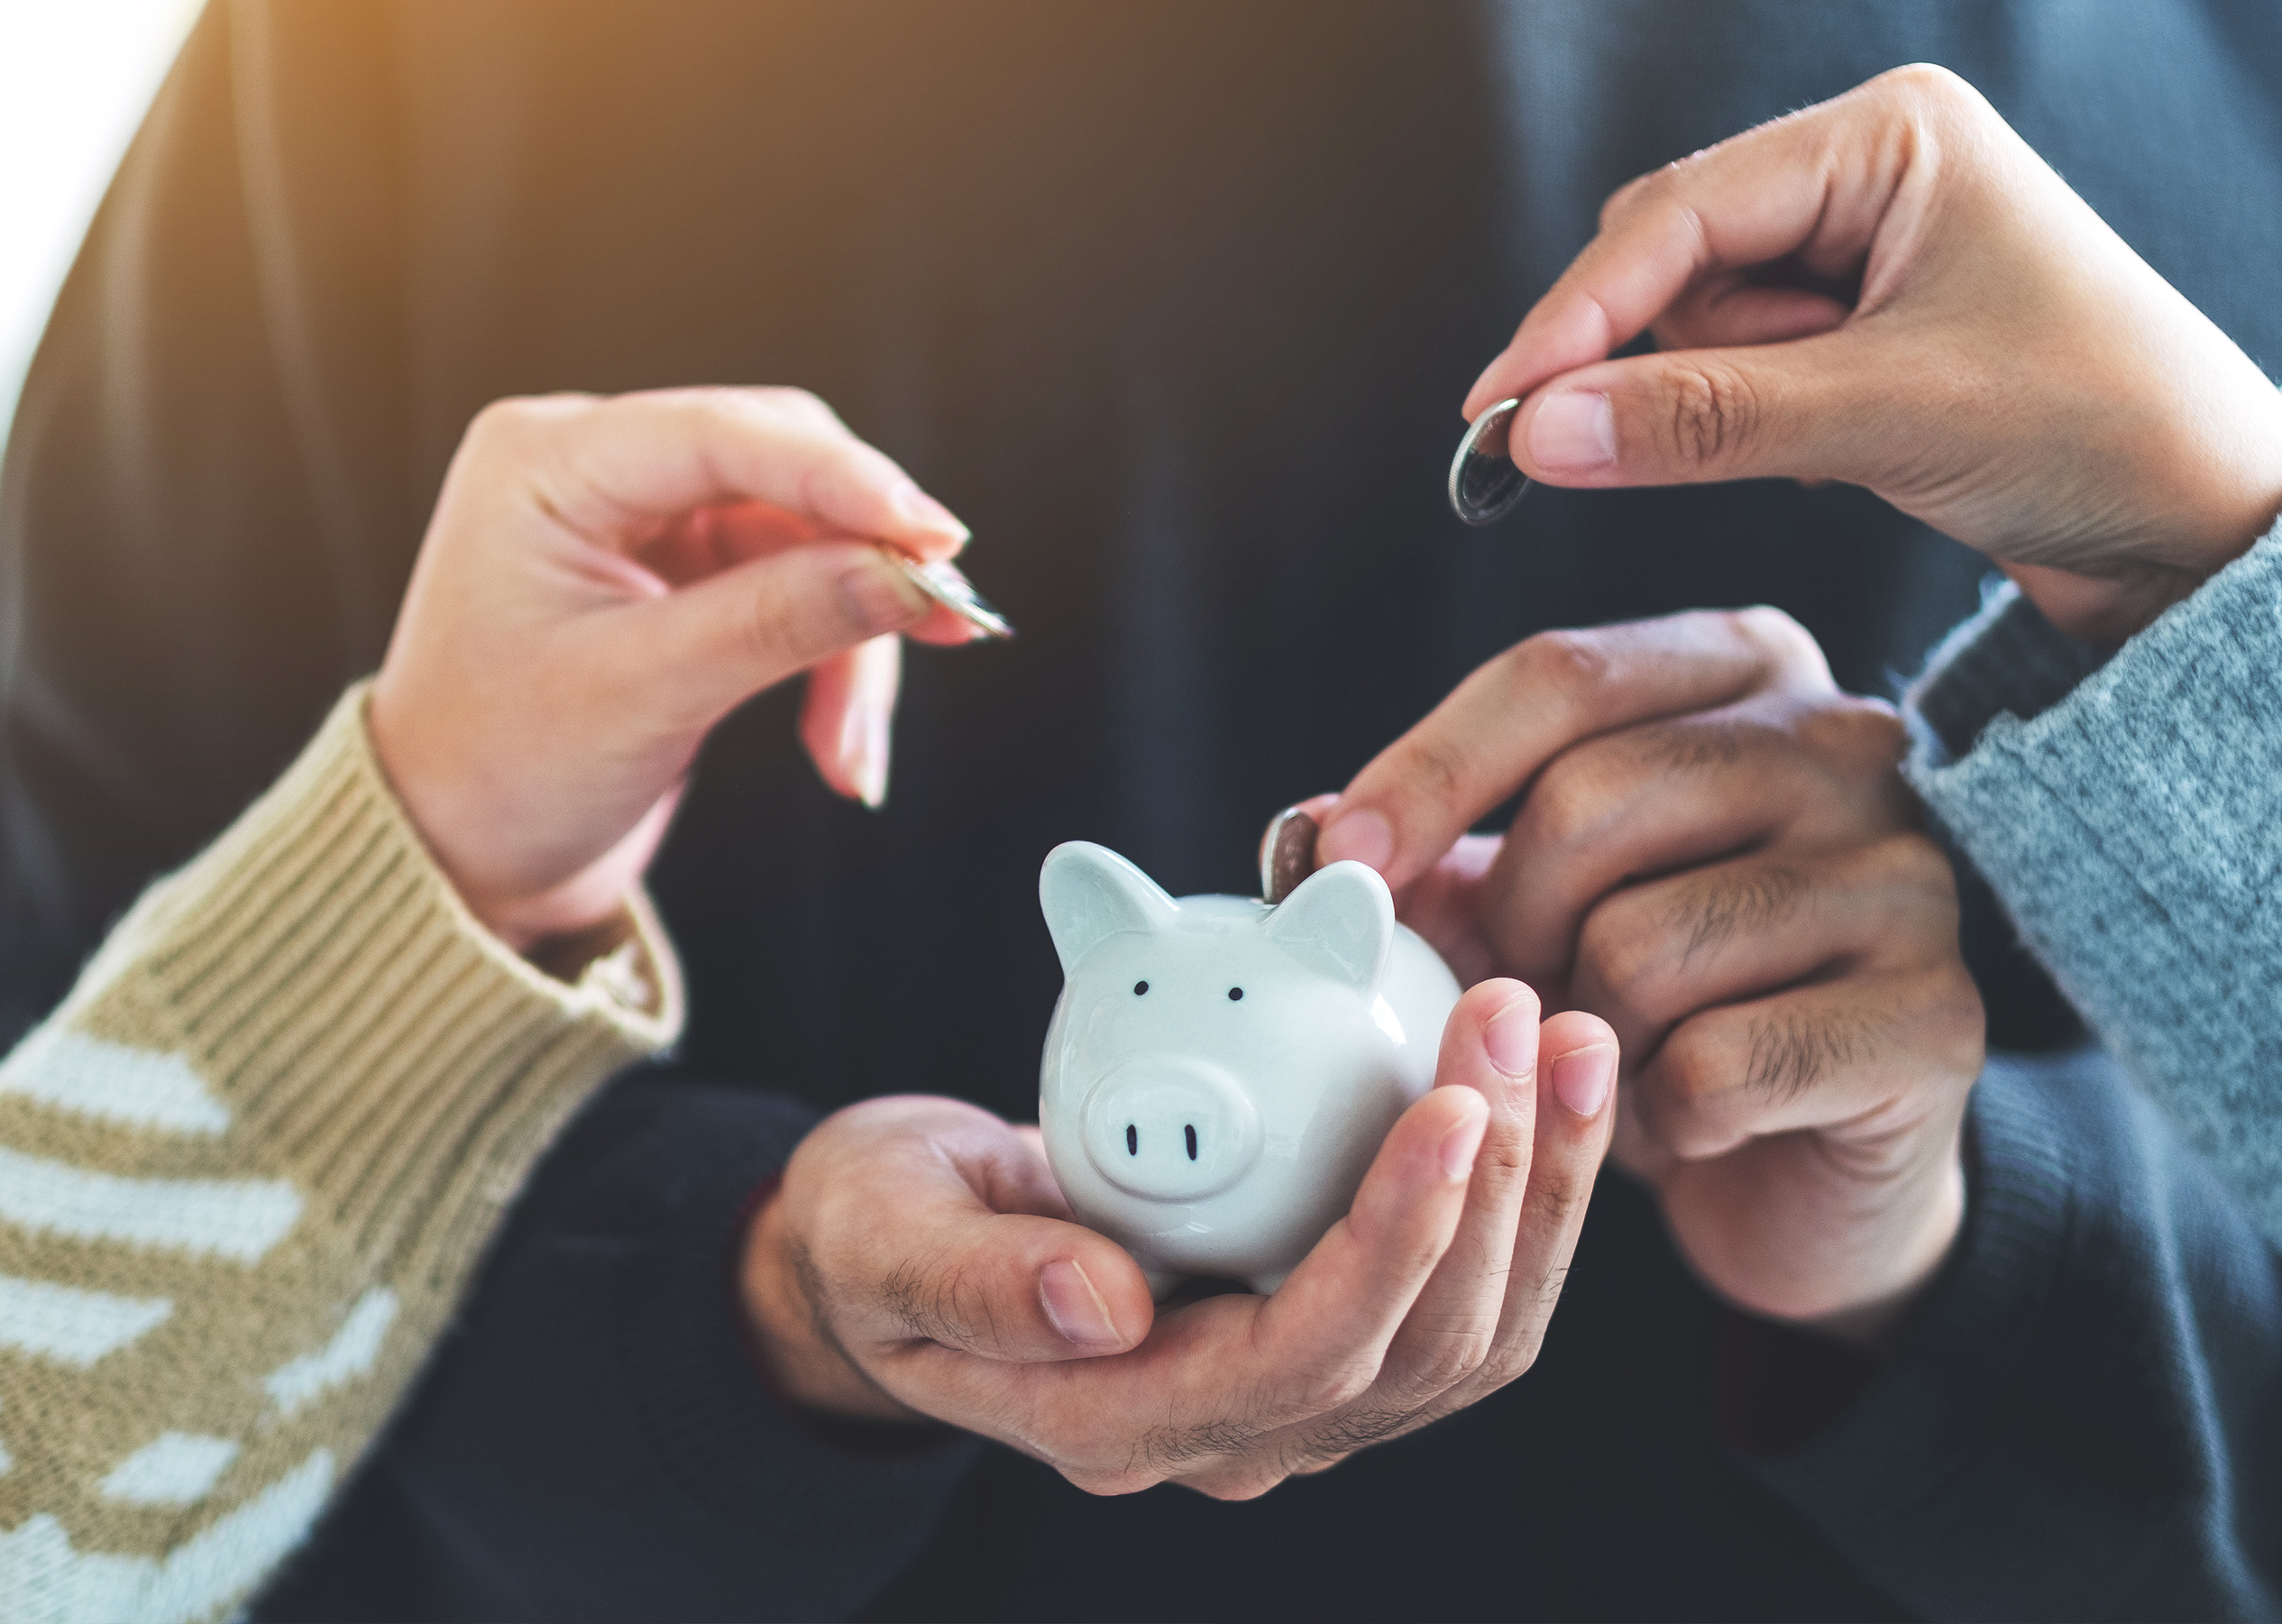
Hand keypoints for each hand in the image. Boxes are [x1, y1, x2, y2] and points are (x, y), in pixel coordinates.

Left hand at [369, 387, 982, 947]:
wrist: (451, 865)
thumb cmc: (498, 777)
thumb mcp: (641, 695)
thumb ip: (777, 622)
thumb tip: (909, 577)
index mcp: (547, 462)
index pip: (725, 434)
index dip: (846, 481)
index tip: (936, 539)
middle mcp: (594, 468)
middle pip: (784, 473)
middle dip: (863, 562)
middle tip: (947, 625)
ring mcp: (643, 521)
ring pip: (806, 541)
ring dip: (853, 638)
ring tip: (854, 751)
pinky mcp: (683, 578)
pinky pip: (795, 589)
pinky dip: (829, 662)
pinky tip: (839, 746)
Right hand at [739, 978, 1617, 1495]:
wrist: (902, 1241)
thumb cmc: (882, 1227)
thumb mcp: (885, 1237)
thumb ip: (978, 1281)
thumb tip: (1105, 1307)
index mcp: (1123, 1422)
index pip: (1304, 1356)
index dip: (1393, 1238)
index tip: (1448, 1102)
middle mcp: (1231, 1433)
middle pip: (1420, 1348)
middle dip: (1500, 1185)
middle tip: (1522, 1019)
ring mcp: (1290, 1395)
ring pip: (1469, 1330)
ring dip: (1541, 1185)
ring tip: (1568, 1036)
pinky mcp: (1326, 1332)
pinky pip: (1460, 1286)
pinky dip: (1520, 1185)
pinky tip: (1540, 1076)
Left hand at [1312, 610, 1982, 1344]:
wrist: (1802, 1164)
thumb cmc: (1652, 1001)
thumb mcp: (1528, 904)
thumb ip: (1430, 853)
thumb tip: (1305, 833)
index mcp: (1742, 668)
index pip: (1558, 675)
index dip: (1426, 772)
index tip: (1337, 865)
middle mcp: (1849, 743)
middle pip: (1592, 800)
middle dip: (1510, 925)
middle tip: (1519, 997)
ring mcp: (1910, 877)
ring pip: (1646, 944)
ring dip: (1585, 1037)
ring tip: (1611, 1058)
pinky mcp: (1941, 1019)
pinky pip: (1719, 1064)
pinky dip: (1663, 1114)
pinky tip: (1686, 1118)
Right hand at [1468, 64, 2281, 645]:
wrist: (2206, 528)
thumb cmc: (2101, 433)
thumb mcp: (1887, 419)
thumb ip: (1698, 421)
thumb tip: (1536, 432)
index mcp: (1888, 137)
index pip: (1676, 215)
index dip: (1576, 316)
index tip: (1498, 408)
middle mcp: (1866, 171)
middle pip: (1667, 261)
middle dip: (1664, 361)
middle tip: (1676, 443)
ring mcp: (1858, 249)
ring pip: (1689, 327)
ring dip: (1722, 403)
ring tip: (1839, 442)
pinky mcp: (1854, 327)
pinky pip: (1732, 371)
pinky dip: (1750, 426)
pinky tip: (1840, 449)